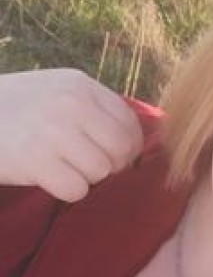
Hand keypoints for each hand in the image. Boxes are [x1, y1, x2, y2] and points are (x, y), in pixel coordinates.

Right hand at [0, 69, 143, 201]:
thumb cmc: (14, 111)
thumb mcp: (54, 91)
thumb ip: (92, 108)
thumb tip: (134, 144)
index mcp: (79, 85)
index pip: (130, 123)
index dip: (129, 148)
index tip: (115, 157)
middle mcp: (70, 103)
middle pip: (122, 149)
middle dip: (112, 166)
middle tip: (89, 168)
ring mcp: (53, 130)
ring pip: (101, 171)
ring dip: (85, 178)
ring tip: (62, 167)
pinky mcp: (35, 160)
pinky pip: (77, 190)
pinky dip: (66, 191)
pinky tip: (48, 178)